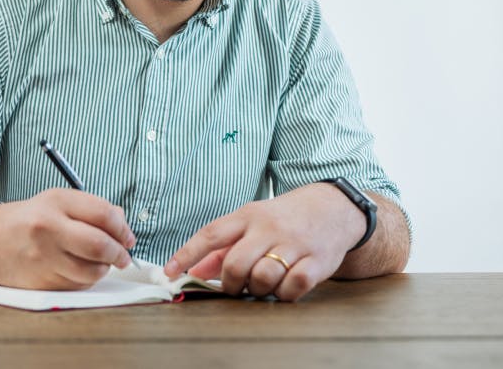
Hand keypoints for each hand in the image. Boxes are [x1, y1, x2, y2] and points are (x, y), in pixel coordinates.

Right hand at [0, 188, 135, 289]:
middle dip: (118, 253)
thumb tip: (122, 225)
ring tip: (100, 263)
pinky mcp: (40, 281)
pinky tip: (80, 271)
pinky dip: (85, 280)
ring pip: (91, 271)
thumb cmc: (24, 220)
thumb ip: (90, 210)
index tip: (127, 236)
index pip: (103, 213)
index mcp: (55, 202)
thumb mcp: (55, 202)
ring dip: (103, 269)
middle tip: (122, 256)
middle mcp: (48, 228)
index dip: (122, 228)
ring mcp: (43, 257)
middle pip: (99, 245)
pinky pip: (76, 285)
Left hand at [163, 183, 364, 300]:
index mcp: (247, 216)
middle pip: (235, 264)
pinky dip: (284, 294)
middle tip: (235, 287)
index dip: (187, 254)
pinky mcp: (316, 261)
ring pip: (262, 278)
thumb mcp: (252, 222)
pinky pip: (293, 287)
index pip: (210, 234)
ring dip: (257, 290)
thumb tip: (194, 271)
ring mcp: (293, 244)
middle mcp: (268, 228)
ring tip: (262, 285)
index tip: (169, 272)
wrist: (333, 208)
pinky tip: (284, 287)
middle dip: (229, 284)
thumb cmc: (284, 219)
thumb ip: (223, 248)